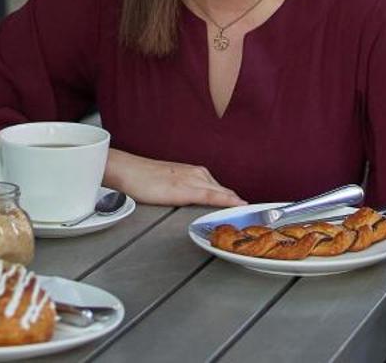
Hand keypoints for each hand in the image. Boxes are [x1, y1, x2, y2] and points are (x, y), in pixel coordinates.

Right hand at [103, 150, 242, 207]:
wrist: (127, 170)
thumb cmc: (144, 179)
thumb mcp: (170, 185)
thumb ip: (185, 193)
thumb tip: (194, 205)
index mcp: (195, 173)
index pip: (221, 190)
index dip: (236, 202)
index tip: (251, 211)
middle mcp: (197, 174)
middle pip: (225, 192)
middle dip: (240, 204)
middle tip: (258, 215)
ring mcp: (192, 180)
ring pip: (222, 193)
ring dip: (236, 203)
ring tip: (253, 214)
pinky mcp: (185, 188)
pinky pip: (211, 196)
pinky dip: (226, 201)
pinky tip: (236, 205)